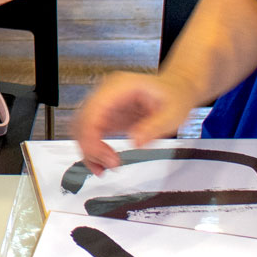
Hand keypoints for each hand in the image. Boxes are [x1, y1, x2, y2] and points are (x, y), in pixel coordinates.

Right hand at [73, 71, 198, 170]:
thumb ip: (154, 127)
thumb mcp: (172, 114)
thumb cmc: (174, 96)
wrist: (175, 90)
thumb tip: (135, 142)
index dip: (93, 137)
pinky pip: (88, 133)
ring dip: (88, 151)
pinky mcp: (105, 115)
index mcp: (120, 87)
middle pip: (82, 121)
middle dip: (90, 148)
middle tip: (110, 166)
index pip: (93, 111)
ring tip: (103, 169)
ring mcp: (104, 104)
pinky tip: (101, 163)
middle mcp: (106, 93)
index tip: (107, 158)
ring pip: (80, 129)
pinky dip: (91, 150)